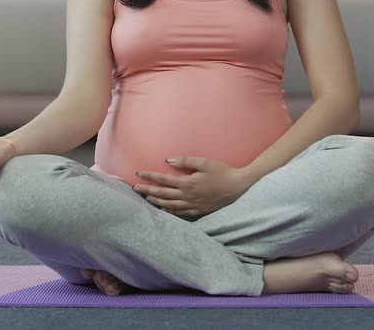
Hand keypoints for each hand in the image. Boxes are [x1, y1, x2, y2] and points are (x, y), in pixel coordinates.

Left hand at [133, 157, 253, 217]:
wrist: (239, 188)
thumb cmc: (223, 172)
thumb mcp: (205, 162)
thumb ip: (185, 161)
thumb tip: (168, 161)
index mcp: (187, 183)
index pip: (163, 180)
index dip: (149, 177)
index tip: (138, 174)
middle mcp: (187, 196)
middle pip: (162, 194)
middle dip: (147, 191)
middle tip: (135, 189)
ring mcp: (192, 205)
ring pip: (169, 205)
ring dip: (156, 202)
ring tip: (146, 199)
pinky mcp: (199, 211)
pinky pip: (180, 213)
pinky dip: (169, 211)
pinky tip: (164, 209)